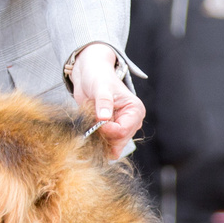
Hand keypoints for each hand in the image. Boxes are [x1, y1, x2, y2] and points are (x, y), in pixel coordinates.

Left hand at [67, 43, 143, 158]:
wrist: (89, 75)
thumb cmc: (98, 76)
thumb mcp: (100, 87)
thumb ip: (103, 102)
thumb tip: (103, 118)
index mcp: (135, 111)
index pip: (122, 132)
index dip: (107, 131)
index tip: (95, 122)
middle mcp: (131, 122)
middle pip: (118, 143)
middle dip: (103, 138)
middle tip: (90, 126)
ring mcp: (121, 128)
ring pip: (112, 147)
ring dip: (98, 141)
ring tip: (89, 127)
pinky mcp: (111, 132)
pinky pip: (105, 146)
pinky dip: (96, 142)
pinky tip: (88, 132)